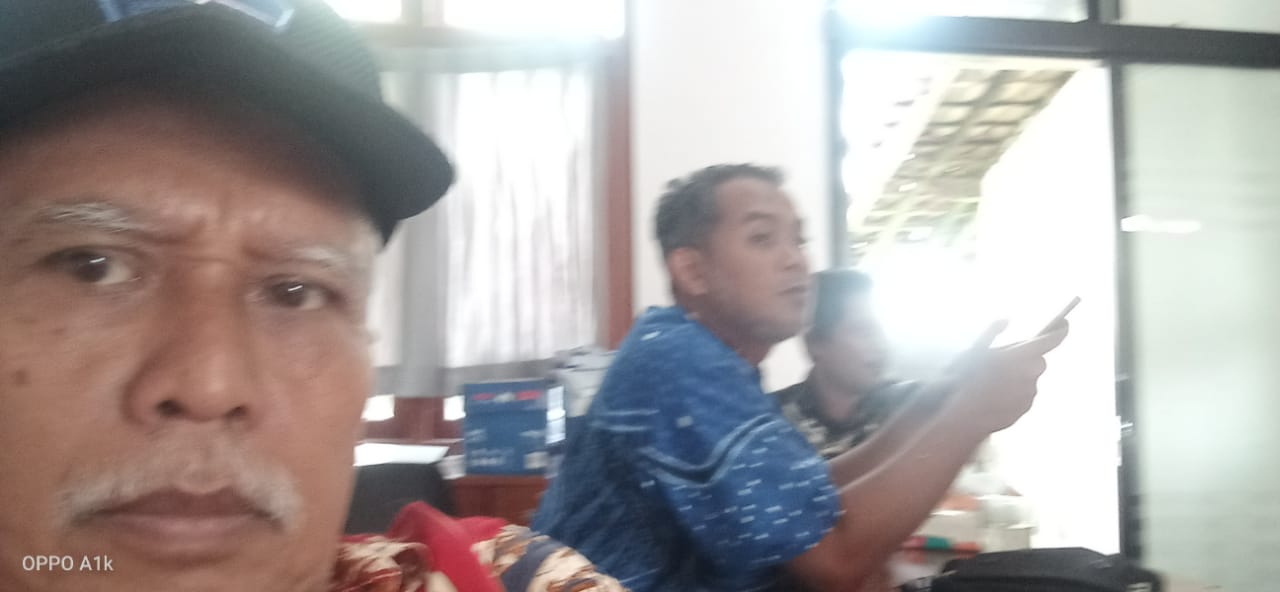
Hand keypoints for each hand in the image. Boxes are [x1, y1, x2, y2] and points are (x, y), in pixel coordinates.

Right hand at [942, 319, 1069, 432]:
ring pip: (1030, 378)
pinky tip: (995, 394)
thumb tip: (1005, 321)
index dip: (1060, 330)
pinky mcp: (1025, 408)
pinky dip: (1014, 392)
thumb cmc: (966, 382)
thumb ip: (992, 332)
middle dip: (1027, 358)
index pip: (1051, 340)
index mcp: (1020, 356)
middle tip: (1006, 360)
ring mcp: (1029, 394)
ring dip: (1019, 377)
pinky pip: (1025, 395)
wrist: (962, 417)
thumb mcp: (974, 349)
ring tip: (994, 381)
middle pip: (1039, 360)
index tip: (1063, 324)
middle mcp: (1030, 374)